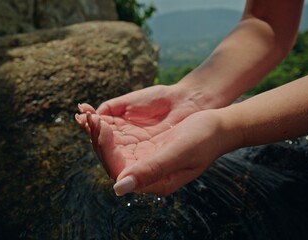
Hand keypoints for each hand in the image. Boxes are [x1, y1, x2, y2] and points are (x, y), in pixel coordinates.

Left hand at [76, 85, 236, 194]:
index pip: (119, 170)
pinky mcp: (145, 147)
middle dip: (98, 139)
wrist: (219, 126)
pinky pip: (120, 139)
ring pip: (113, 149)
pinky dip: (108, 127)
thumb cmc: (204, 139)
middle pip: (112, 160)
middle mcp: (147, 174)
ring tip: (88, 114)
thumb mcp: (178, 152)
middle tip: (89, 117)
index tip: (100, 126)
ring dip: (99, 132)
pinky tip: (98, 115)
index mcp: (155, 182)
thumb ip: (151, 170)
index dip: (105, 149)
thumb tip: (118, 188)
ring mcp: (144, 160)